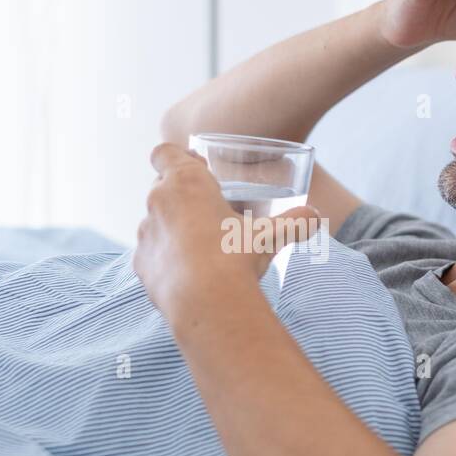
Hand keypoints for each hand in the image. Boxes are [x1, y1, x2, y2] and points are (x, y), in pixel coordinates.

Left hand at [134, 143, 320, 322]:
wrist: (206, 302)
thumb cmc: (236, 257)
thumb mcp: (270, 236)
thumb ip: (294, 222)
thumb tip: (315, 217)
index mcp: (185, 182)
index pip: (165, 153)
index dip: (177, 157)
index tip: (196, 169)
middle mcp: (158, 201)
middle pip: (161, 187)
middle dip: (181, 196)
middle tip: (207, 213)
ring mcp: (145, 234)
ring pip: (155, 221)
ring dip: (172, 228)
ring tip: (199, 248)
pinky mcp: (140, 264)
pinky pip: (151, 253)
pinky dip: (165, 258)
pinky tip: (186, 273)